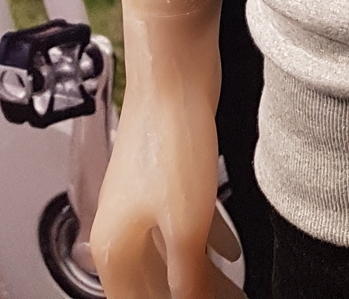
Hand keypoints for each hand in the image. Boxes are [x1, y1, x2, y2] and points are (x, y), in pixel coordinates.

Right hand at [90, 0, 239, 298]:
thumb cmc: (170, 139)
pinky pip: (184, 226)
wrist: (174, 72)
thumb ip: (188, 278)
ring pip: (171, 258)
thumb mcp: (185, 224)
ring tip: (233, 292)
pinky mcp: (165, 178)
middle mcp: (121, 230)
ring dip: (201, 278)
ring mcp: (142, 202)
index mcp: (115, 250)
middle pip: (153, 287)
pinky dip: (206, 244)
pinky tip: (230, 252)